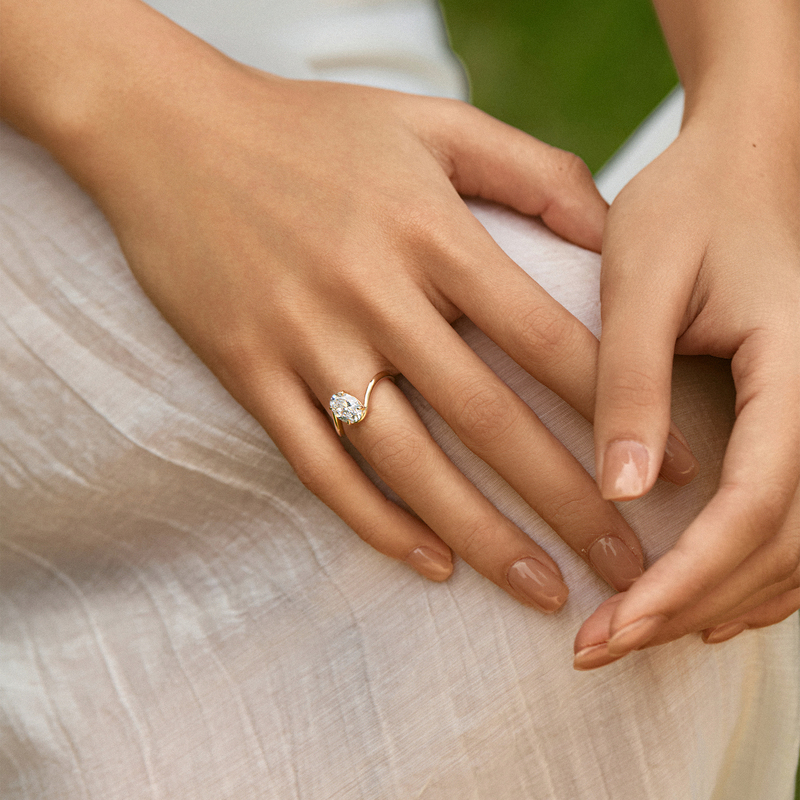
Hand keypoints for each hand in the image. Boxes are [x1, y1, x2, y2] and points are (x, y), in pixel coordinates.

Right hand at [37, 3, 703, 610]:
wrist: (169, 132)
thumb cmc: (309, 127)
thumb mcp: (428, 119)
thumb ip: (527, 167)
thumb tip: (607, 230)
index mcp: (429, 230)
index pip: (545, 337)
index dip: (616, 408)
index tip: (662, 469)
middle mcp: (372, 293)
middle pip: (489, 418)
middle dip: (568, 500)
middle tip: (627, 564)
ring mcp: (305, 340)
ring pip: (406, 462)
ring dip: (481, 534)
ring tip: (541, 588)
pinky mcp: (248, 372)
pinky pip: (319, 467)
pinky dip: (375, 523)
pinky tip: (430, 563)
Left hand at [577, 109, 799, 667]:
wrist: (741, 167)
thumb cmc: (687, 208)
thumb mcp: (640, 283)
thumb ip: (630, 386)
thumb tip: (622, 495)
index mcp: (798, 369)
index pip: (757, 506)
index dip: (685, 579)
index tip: (612, 625)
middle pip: (783, 546)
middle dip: (692, 608)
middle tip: (603, 646)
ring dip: (721, 602)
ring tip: (640, 636)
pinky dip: (752, 575)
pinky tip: (702, 599)